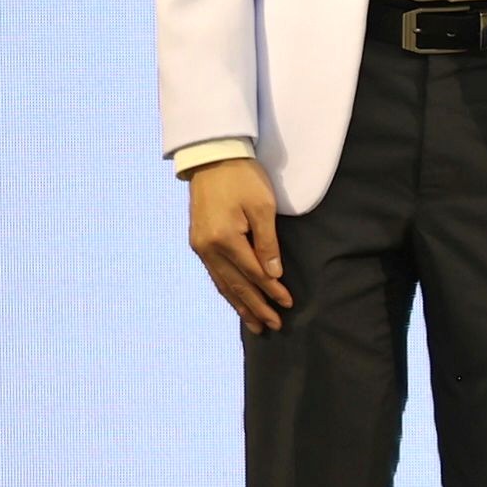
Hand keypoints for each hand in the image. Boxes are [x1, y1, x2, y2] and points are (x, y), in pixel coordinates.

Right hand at [186, 158, 289, 331]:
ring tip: (255, 325)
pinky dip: (227, 290)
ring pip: (222, 283)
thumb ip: (268, 243)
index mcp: (225, 239)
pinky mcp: (198, 242)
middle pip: (236, 285)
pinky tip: (236, 301)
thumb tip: (273, 274)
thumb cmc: (243, 178)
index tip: (287, 305)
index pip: (253, 273)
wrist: (211, 159)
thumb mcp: (262, 207)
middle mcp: (208, 248)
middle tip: (273, 327)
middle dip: (256, 307)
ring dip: (240, 305)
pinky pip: (214, 274)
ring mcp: (200, 246)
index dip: (271, 291)